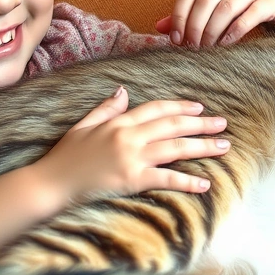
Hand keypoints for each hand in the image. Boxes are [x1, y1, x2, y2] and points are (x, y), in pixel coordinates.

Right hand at [33, 87, 229, 198]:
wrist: (50, 183)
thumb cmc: (65, 157)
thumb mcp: (83, 126)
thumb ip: (106, 108)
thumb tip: (123, 90)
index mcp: (119, 122)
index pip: (156, 109)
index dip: (180, 108)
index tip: (199, 108)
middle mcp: (129, 136)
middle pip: (172, 126)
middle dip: (201, 124)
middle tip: (223, 124)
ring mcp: (131, 157)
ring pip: (175, 148)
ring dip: (203, 146)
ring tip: (223, 146)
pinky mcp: (132, 180)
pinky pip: (166, 179)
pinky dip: (187, 181)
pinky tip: (205, 183)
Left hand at [155, 0, 274, 46]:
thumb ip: (191, 11)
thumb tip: (160, 27)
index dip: (178, 17)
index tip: (176, 40)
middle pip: (204, 2)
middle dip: (194, 28)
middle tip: (191, 48)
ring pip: (224, 9)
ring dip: (211, 33)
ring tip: (206, 49)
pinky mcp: (269, 0)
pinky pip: (247, 17)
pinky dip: (233, 33)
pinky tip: (226, 45)